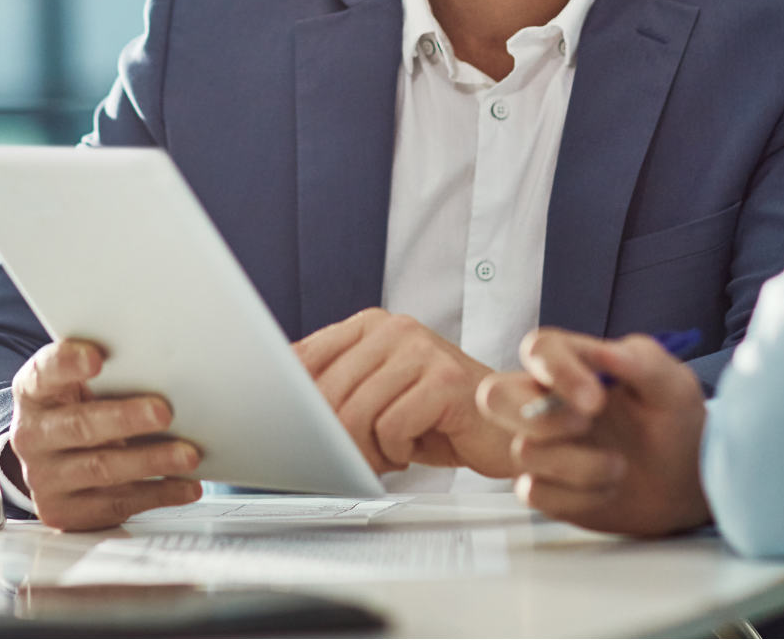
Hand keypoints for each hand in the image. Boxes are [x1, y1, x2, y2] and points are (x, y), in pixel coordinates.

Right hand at [5, 339, 202, 530]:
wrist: (51, 461)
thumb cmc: (77, 410)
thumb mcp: (78, 386)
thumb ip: (108, 373)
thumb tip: (162, 364)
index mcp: (33, 393)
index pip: (44, 373)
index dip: (68, 364)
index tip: (97, 358)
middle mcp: (32, 436)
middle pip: (79, 425)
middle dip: (125, 418)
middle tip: (163, 412)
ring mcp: (45, 478)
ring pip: (101, 469)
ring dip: (150, 461)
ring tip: (187, 455)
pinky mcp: (65, 511)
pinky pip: (116, 503)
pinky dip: (157, 493)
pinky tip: (185, 485)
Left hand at [295, 308, 511, 475]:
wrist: (507, 426)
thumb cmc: (438, 417)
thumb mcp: (378, 396)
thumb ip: (336, 389)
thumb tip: (277, 407)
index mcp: (371, 325)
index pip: (303, 357)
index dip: (290, 402)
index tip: (290, 431)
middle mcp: (396, 329)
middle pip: (326, 392)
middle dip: (332, 438)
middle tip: (354, 457)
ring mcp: (422, 350)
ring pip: (355, 412)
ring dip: (366, 449)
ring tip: (388, 454)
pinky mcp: (445, 380)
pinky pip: (391, 427)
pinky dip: (396, 451)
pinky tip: (414, 449)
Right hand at [476, 327, 710, 535]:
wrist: (688, 482)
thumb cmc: (676, 422)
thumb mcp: (673, 385)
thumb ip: (641, 361)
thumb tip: (607, 351)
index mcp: (575, 364)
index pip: (540, 349)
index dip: (557, 371)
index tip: (596, 399)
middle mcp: (547, 401)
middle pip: (495, 397)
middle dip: (536, 418)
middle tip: (586, 426)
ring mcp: (543, 445)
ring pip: (523, 452)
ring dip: (578, 464)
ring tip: (620, 466)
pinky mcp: (546, 486)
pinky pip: (533, 492)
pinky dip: (575, 496)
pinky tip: (606, 490)